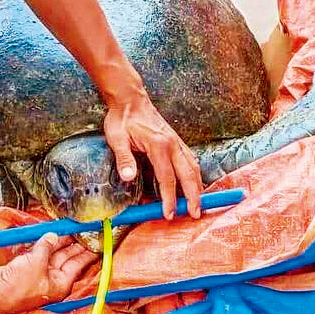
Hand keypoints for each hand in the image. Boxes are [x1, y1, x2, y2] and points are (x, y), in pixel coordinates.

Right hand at [0, 234, 94, 313]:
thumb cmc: (18, 285)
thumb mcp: (36, 262)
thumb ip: (47, 246)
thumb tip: (53, 236)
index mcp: (61, 284)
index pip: (79, 264)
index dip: (87, 251)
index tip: (96, 240)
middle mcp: (53, 281)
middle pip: (68, 258)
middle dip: (75, 244)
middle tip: (84, 230)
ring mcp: (40, 276)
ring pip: (54, 255)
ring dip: (60, 242)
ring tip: (69, 228)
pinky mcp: (28, 270)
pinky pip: (41, 255)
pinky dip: (45, 245)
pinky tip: (50, 235)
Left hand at [102, 90, 201, 220]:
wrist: (130, 99)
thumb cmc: (122, 118)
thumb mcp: (116, 138)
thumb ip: (124, 158)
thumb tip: (128, 178)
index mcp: (159, 145)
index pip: (167, 179)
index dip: (169, 199)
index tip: (169, 214)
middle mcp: (172, 144)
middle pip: (188, 175)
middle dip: (193, 196)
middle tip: (195, 214)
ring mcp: (176, 142)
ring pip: (194, 167)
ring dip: (197, 186)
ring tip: (198, 203)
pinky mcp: (176, 141)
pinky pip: (191, 160)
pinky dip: (195, 174)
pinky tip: (194, 183)